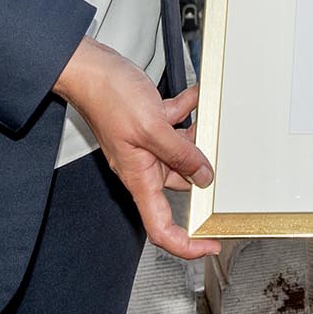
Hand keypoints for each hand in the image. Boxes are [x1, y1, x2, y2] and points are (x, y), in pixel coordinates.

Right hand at [55, 37, 221, 259]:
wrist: (90, 68)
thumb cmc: (108, 98)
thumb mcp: (152, 127)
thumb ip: (181, 153)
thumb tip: (204, 176)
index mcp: (139, 177)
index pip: (161, 228)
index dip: (186, 244)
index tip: (210, 244)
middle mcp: (141, 165)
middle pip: (178, 182)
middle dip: (200, 168)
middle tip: (222, 157)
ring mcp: (143, 144)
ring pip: (179, 150)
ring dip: (195, 135)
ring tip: (208, 119)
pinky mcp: (145, 123)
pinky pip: (172, 123)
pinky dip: (186, 110)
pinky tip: (195, 97)